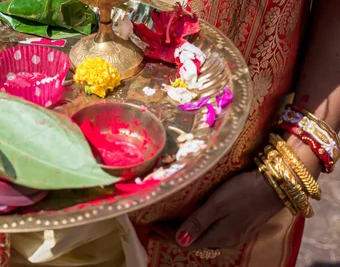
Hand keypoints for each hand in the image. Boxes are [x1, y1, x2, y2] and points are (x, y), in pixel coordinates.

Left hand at [156, 170, 284, 249]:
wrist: (277, 185)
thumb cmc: (244, 191)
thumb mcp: (218, 205)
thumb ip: (199, 222)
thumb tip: (179, 241)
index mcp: (219, 236)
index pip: (186, 241)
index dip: (167, 234)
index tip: (151, 225)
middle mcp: (227, 239)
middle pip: (195, 242)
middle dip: (174, 235)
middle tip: (157, 226)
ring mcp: (236, 233)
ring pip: (205, 237)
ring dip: (187, 231)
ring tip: (172, 223)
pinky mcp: (242, 225)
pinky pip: (215, 231)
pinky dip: (200, 227)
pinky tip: (196, 219)